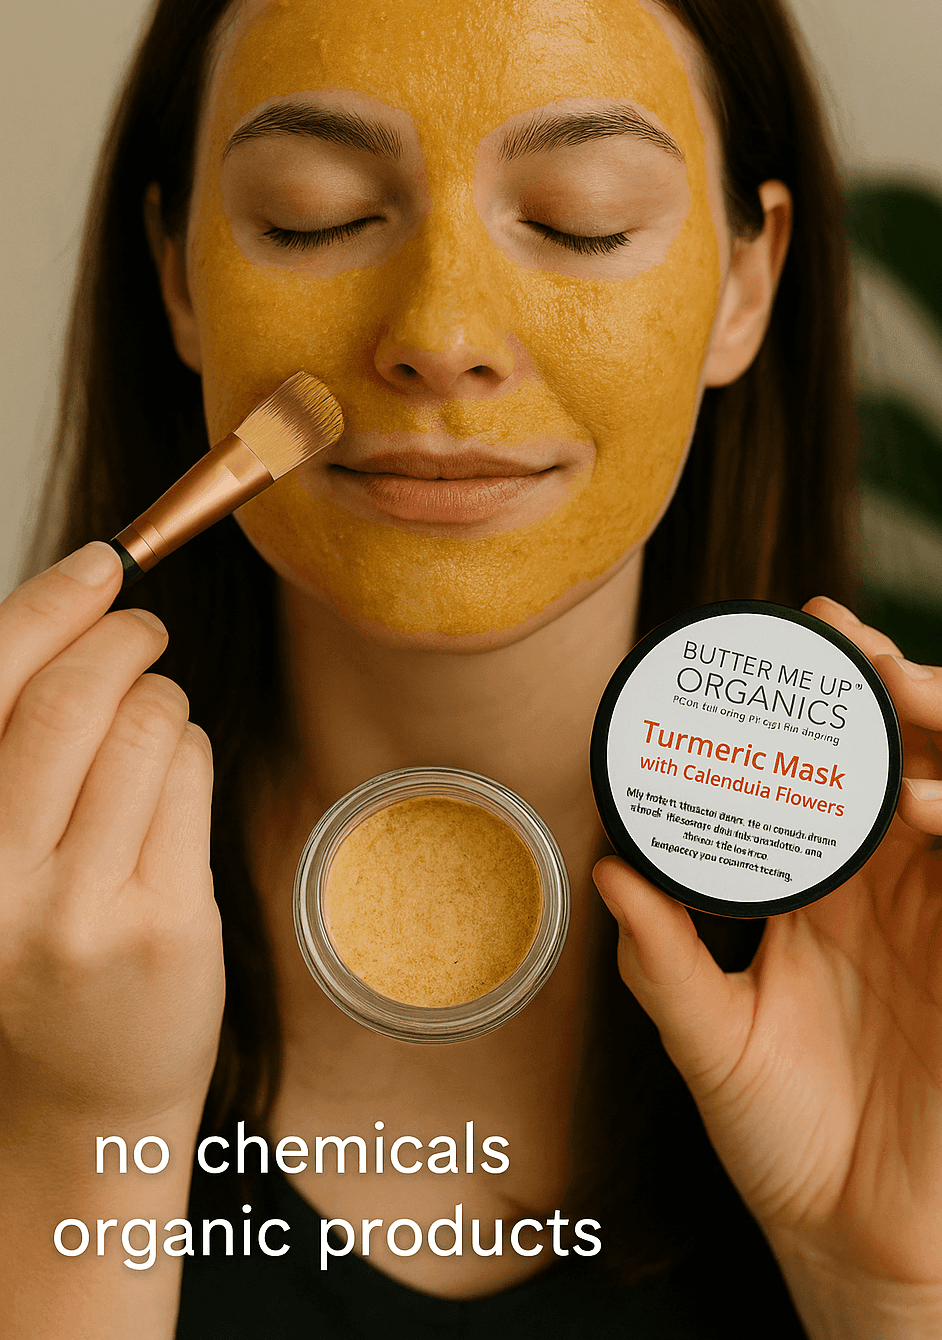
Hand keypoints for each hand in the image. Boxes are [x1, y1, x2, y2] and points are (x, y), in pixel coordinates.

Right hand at [0, 542, 223, 1131]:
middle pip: (74, 697)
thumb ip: (11, 750)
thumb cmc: (28, 952)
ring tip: (154, 717)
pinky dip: (192, 750)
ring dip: (164, 696)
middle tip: (142, 626)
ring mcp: (80, 908)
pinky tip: (174, 776)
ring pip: (150, 728)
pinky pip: (194, 778)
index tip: (100, 564)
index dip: (50, 606)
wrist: (74, 1105)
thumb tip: (67, 615)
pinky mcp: (163, 926)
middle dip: (123, 636)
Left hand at [594, 598, 941, 1336]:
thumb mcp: (705, 1034)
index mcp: (828, 888)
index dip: (823, 698)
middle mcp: (896, 885)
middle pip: (915, 748)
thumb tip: (607, 870)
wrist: (847, 1235)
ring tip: (897, 688)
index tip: (783, 634)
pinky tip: (929, 804)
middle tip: (841, 635)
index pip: (836, 766)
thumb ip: (662, 957)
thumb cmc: (782, 1134)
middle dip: (889, 679)